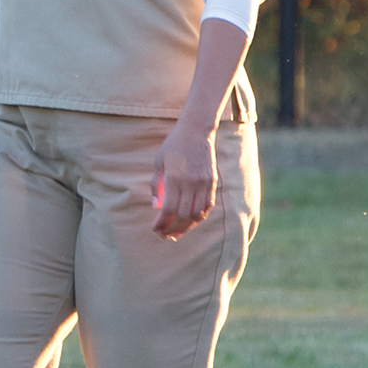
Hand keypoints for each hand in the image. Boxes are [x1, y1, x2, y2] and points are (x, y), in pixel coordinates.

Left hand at [149, 121, 216, 240]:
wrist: (196, 131)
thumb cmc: (173, 146)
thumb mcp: (159, 163)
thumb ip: (156, 185)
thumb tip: (156, 207)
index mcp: (174, 178)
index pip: (168, 208)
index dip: (161, 222)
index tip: (154, 228)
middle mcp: (190, 182)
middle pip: (182, 214)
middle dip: (171, 228)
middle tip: (163, 235)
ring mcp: (204, 183)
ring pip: (196, 214)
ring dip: (186, 227)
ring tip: (176, 233)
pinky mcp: (213, 183)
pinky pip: (207, 206)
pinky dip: (198, 217)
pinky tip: (190, 222)